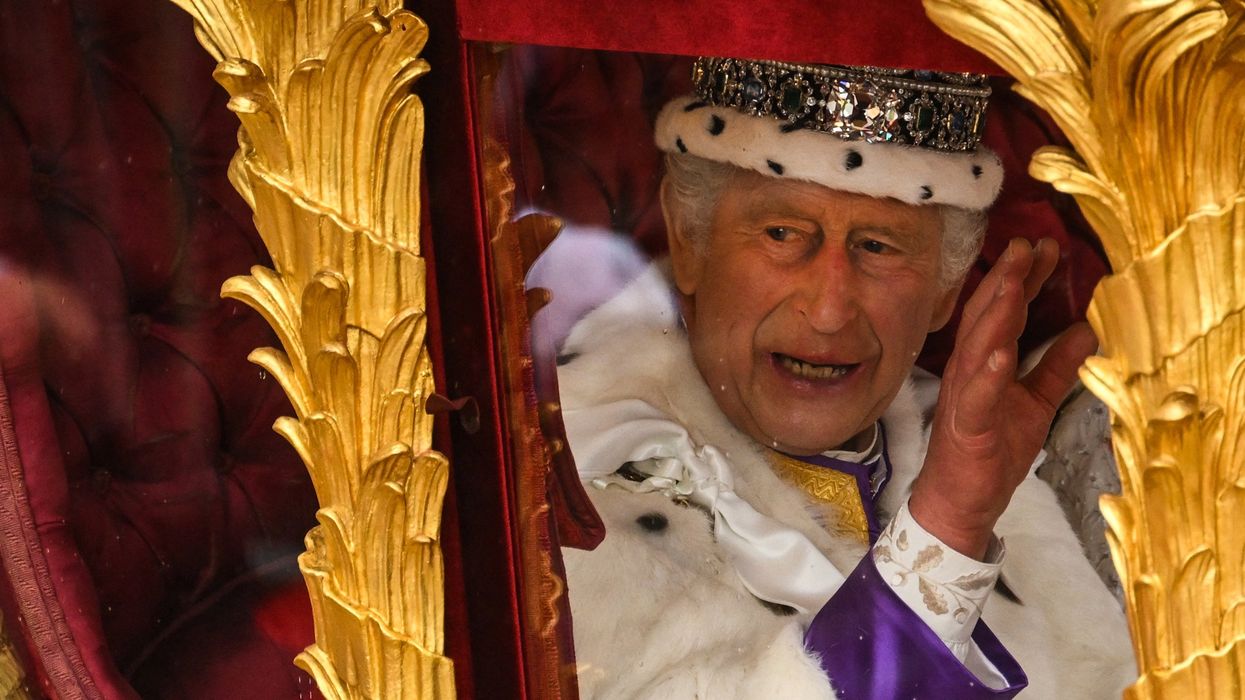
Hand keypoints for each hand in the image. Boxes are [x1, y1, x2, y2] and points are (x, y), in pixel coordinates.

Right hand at [909, 238, 1097, 558]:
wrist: (961, 501)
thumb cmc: (992, 450)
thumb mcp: (1035, 402)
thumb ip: (1056, 366)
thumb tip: (1087, 329)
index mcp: (985, 362)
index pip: (1004, 312)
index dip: (1024, 279)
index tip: (1045, 246)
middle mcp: (969, 371)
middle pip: (987, 317)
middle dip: (1007, 279)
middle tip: (1027, 244)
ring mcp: (965, 396)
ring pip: (977, 346)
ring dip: (995, 314)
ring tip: (1013, 282)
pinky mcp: (967, 425)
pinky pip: (977, 396)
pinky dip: (988, 374)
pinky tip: (1001, 354)